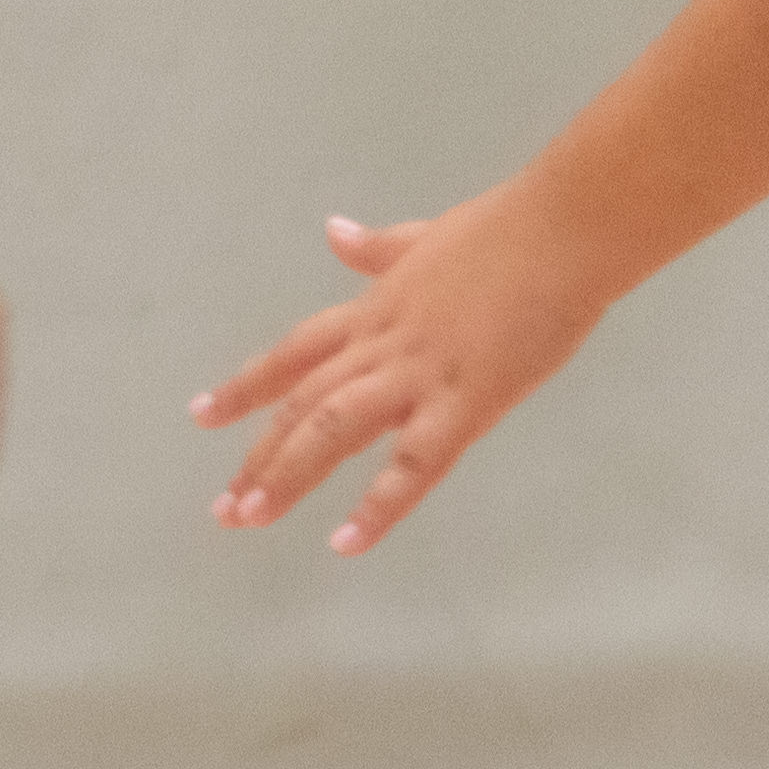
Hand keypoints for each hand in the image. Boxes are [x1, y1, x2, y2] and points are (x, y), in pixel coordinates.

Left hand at [189, 192, 617, 554]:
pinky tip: (346, 542)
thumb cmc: (511, 229)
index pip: (294, 354)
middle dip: (258, 455)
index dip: (247, 388)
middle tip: (222, 508)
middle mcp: (381, 344)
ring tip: (248, 518)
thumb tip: (334, 232)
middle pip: (303, 403)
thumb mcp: (427, 237)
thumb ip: (378, 247)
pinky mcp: (466, 401)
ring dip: (287, 474)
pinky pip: (413, 465)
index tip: (202, 416)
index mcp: (375, 310)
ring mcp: (419, 373)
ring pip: (335, 430)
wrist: (565, 225)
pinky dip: (377, 506)